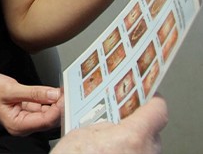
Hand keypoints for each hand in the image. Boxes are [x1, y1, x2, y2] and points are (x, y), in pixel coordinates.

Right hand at [0, 72, 61, 135]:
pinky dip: (46, 99)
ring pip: (45, 112)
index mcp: (17, 125)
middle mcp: (22, 126)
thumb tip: (53, 95)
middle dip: (58, 106)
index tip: (66, 98)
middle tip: (67, 92)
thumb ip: (34, 93)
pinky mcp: (24, 110)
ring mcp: (23, 118)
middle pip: (47, 119)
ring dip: (53, 102)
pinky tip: (52, 92)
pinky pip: (39, 107)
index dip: (57, 110)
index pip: (44, 120)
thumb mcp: (11, 89)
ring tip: (62, 91)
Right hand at [52, 95, 166, 153]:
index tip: (142, 93)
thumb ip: (105, 122)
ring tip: (108, 137)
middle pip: (152, 129)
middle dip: (136, 121)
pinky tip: (108, 151)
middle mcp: (146, 153)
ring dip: (131, 140)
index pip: (158, 109)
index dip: (150, 98)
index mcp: (134, 136)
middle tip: (117, 114)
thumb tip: (112, 120)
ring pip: (145, 147)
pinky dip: (126, 153)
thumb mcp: (82, 132)